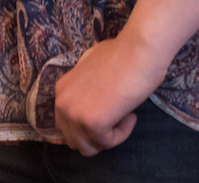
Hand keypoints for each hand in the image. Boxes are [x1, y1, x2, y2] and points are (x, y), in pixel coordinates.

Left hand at [54, 33, 165, 155]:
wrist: (137, 51)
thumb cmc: (120, 54)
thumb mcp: (90, 64)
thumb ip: (82, 84)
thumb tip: (87, 99)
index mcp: (61, 90)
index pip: (67, 125)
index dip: (88, 124)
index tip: (107, 112)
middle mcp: (62, 103)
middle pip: (75, 140)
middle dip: (95, 134)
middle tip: (114, 118)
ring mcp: (76, 114)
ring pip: (88, 148)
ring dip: (108, 136)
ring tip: (122, 114)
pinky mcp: (93, 124)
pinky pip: (108, 143)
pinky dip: (122, 133)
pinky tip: (130, 115)